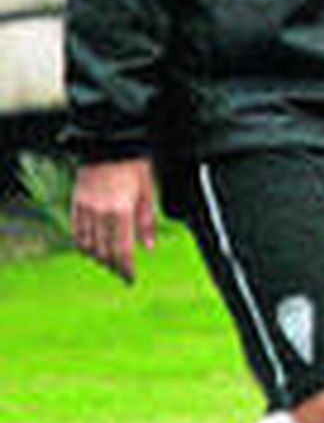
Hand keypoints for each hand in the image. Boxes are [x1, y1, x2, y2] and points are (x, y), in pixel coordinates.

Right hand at [71, 157, 156, 283]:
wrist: (108, 143)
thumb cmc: (132, 164)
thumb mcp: (148, 190)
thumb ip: (147, 221)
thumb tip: (147, 247)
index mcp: (121, 210)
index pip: (122, 250)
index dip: (126, 268)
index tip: (130, 279)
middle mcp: (100, 212)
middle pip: (104, 251)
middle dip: (114, 267)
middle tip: (122, 274)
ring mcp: (85, 208)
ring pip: (87, 245)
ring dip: (98, 258)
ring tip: (110, 263)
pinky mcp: (76, 202)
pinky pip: (76, 232)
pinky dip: (83, 245)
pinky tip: (92, 249)